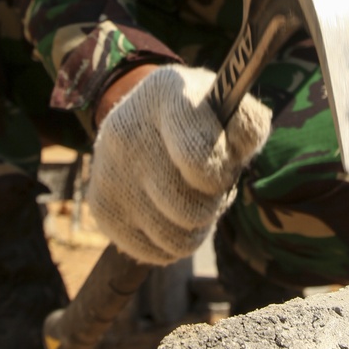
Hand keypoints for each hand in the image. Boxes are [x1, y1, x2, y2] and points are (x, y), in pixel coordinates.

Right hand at [87, 64, 271, 267]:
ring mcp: (108, 169)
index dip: (218, 177)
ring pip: (175, 239)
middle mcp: (128, 130)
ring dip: (195, 228)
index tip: (219, 170)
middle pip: (190, 211)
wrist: (147, 118)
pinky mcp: (100, 204)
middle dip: (211, 205)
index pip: (197, 158)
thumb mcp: (230, 110)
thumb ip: (247, 125)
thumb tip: (237, 147)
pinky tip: (169, 214)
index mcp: (168, 95)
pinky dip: (171, 244)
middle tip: (206, 187)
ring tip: (190, 199)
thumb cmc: (203, 120)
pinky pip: (153, 252)